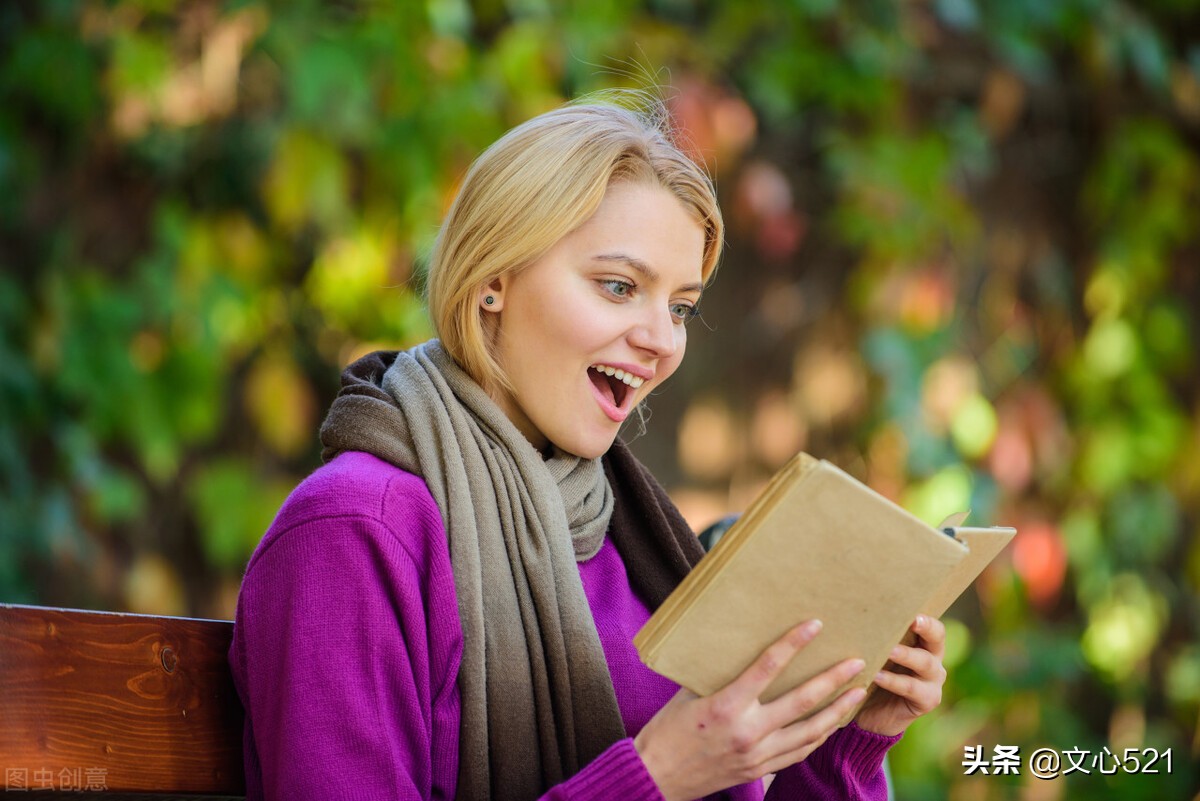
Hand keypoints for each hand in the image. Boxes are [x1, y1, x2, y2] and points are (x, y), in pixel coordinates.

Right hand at [634, 620, 867, 800]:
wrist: (656, 777)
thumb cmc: (667, 730)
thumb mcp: (688, 694)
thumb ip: (719, 675)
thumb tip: (739, 649)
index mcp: (727, 705)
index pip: (769, 667)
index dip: (794, 643)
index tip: (815, 625)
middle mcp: (748, 731)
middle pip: (803, 700)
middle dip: (835, 680)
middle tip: (858, 663)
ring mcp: (757, 755)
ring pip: (810, 730)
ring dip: (838, 710)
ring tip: (858, 693)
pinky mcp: (759, 770)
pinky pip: (798, 751)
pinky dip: (819, 735)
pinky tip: (831, 723)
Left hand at [854, 614, 946, 736]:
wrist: (873, 714)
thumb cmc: (873, 673)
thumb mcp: (876, 654)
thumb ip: (875, 637)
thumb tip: (853, 611)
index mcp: (925, 645)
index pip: (933, 627)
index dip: (927, 620)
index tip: (913, 612)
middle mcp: (934, 661)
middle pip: (936, 640)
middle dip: (925, 629)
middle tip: (911, 621)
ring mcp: (933, 682)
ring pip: (925, 663)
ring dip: (906, 655)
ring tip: (888, 651)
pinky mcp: (927, 701)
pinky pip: (911, 688)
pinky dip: (893, 681)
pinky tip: (876, 676)